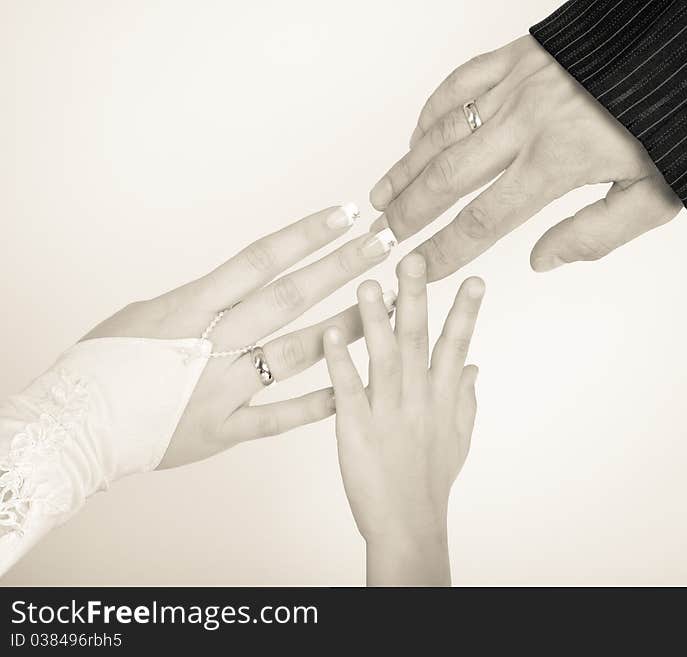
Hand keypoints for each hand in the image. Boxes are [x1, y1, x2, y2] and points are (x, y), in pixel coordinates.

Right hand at [83, 205, 396, 467]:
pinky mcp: (223, 430)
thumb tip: (233, 284)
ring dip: (344, 329)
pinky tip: (352, 388)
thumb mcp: (147, 313)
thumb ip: (198, 300)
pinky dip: (316, 404)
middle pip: (287, 297)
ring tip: (384, 309)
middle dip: (339, 268)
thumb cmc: (104, 364)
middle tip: (382, 246)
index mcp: (190, 306)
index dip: (305, 235)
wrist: (73, 427)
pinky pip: (279, 417)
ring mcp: (220, 388)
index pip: (259, 260)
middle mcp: (212, 343)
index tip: (344, 213)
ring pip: (295, 353)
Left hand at [323, 254, 483, 585]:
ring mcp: (387, 411)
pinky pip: (347, 390)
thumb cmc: (431, 480)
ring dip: (375, 319)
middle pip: (419, 339)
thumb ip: (465, 396)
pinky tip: (330, 333)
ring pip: (383, 357)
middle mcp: (418, 398)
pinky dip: (340, 361)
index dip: (466, 311)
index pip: (457, 345)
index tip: (474, 276)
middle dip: (416, 297)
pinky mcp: (356, 428)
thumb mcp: (459, 436)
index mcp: (442, 397)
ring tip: (367, 283)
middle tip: (413, 258)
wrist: (409, 522)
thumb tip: (473, 365)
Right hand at [369, 35, 681, 277]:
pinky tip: (418, 134)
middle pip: (448, 177)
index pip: (483, 220)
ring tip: (381, 195)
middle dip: (410, 212)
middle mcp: (526, 123)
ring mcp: (517, 84)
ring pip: (443, 131)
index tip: (420, 268)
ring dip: (407, 166)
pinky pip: (459, 84)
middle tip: (384, 236)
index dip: (445, 250)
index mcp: (557, 163)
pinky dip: (431, 112)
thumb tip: (541, 260)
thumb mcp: (654, 196)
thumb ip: (594, 234)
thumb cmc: (678, 123)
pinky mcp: (519, 55)